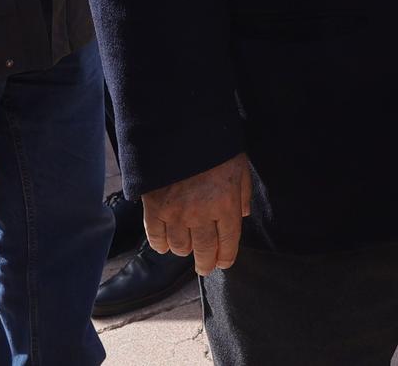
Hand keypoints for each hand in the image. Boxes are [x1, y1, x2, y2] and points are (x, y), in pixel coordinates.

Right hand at [143, 153, 251, 275]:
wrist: (180, 129)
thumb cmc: (215, 147)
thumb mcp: (239, 166)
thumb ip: (242, 193)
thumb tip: (242, 215)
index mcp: (226, 203)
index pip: (228, 242)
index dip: (226, 257)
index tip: (224, 263)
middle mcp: (202, 213)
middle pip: (204, 250)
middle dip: (206, 263)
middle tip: (205, 268)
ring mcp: (176, 213)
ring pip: (180, 248)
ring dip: (185, 251)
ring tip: (188, 249)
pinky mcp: (154, 208)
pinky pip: (156, 238)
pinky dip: (161, 245)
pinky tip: (166, 245)